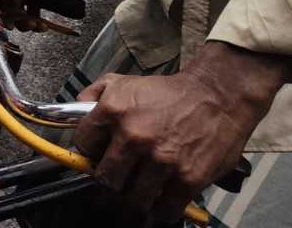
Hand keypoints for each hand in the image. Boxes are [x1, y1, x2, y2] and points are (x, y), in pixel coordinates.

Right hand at [0, 0, 79, 31]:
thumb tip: (6, 12)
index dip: (0, 11)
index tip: (7, 21)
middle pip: (7, 10)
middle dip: (16, 20)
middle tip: (25, 24)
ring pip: (19, 16)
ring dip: (27, 24)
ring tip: (35, 24)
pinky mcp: (34, 3)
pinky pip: (30, 17)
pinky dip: (36, 24)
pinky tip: (43, 26)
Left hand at [72, 43, 287, 221]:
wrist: (217, 94)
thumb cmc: (170, 92)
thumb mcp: (125, 82)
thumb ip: (94, 95)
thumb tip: (74, 114)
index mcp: (114, 110)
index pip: (82, 145)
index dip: (91, 152)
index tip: (100, 155)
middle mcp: (134, 136)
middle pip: (105, 179)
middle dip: (112, 178)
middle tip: (123, 174)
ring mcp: (160, 160)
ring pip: (133, 198)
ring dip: (138, 194)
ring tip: (146, 183)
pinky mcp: (187, 178)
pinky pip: (163, 210)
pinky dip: (162, 208)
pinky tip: (165, 194)